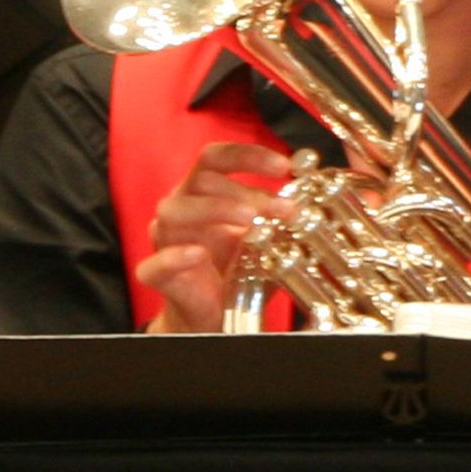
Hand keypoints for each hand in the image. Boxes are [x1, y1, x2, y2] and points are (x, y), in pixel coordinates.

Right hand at [133, 141, 292, 333]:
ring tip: (251, 221)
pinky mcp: (157, 273)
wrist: (218, 315)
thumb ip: (284, 220)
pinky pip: (155, 262)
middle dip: (247, 191)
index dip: (248, 156)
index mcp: (204, 192)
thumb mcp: (270, 240)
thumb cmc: (240, 269)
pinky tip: (198, 254)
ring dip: (215, 210)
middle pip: (202, 181)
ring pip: (174, 211)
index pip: (216, 158)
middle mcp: (181, 207)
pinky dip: (174, 257)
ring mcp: (165, 240)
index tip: (284, 166)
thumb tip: (314, 200)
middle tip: (284, 209)